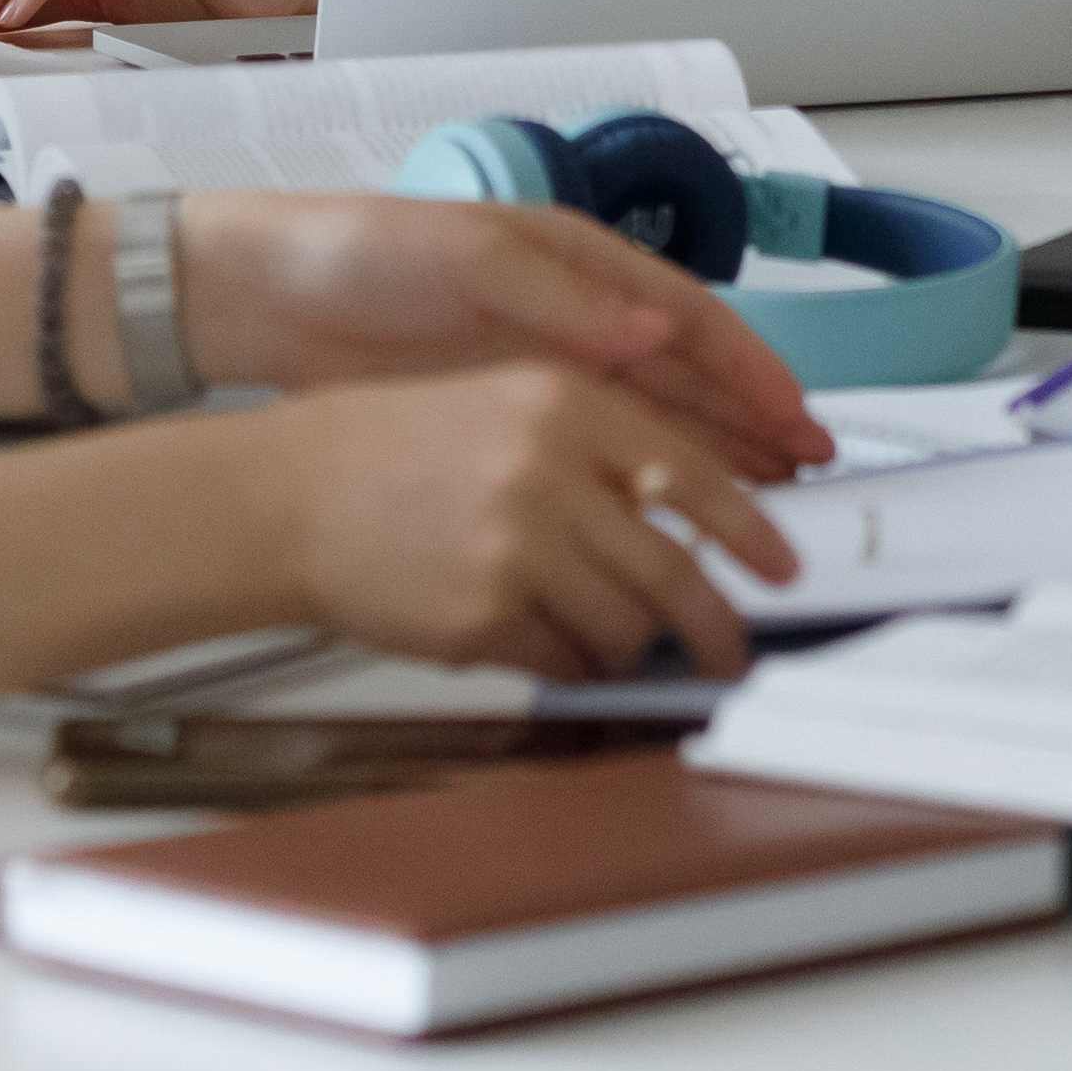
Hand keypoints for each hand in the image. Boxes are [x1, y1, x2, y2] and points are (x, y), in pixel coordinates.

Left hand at [185, 188, 828, 482]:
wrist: (262, 296)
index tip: (800, 416)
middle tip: (812, 473)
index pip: (688, 318)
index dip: (750, 369)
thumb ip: (558, 298)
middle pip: (686, 376)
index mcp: (577, 263)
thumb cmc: (361, 254)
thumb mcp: (462, 258)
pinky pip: (595, 453)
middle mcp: (575, 319)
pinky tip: (675, 516)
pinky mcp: (506, 419)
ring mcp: (542, 372)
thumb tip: (652, 334)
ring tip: (771, 500)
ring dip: (712, 456)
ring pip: (651, 418)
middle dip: (752, 420)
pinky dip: (641, 483)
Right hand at [255, 363, 807, 683]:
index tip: (783, 567)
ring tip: (616, 645)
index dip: (752, 531)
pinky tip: (552, 648)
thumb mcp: (508, 406)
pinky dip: (572, 666)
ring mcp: (516, 545)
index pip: (694, 475)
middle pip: (674, 568)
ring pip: (624, 624)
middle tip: (732, 648)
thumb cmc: (394, 452)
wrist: (287, 496)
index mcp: (568, 404)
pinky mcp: (482, 614)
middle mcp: (549, 470)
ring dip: (631, 648)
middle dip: (715, 623)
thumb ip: (600, 448)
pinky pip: (564, 660)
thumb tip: (692, 516)